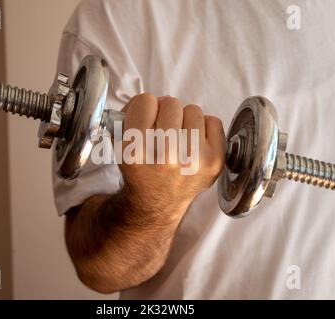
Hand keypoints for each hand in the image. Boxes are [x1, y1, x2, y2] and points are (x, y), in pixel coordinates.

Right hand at [119, 93, 225, 221]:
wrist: (158, 202)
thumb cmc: (141, 168)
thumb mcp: (120, 145)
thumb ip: (129, 116)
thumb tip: (149, 100)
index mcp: (137, 150)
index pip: (145, 101)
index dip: (145, 107)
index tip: (146, 119)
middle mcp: (166, 156)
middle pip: (171, 103)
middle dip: (165, 112)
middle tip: (163, 129)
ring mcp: (194, 160)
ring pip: (193, 110)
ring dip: (185, 120)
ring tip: (179, 138)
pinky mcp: (214, 162)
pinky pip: (213, 121)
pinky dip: (204, 129)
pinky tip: (194, 144)